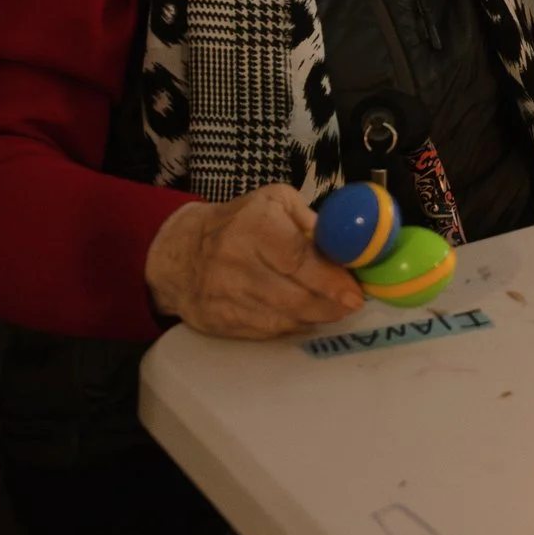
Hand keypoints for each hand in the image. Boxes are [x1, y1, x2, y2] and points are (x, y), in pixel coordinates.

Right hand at [144, 186, 364, 339]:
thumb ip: (311, 222)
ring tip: (334, 310)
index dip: (329, 279)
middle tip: (352, 304)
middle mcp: (236, 262)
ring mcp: (224, 296)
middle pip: (293, 296)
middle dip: (330, 304)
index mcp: (254, 226)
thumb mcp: (275, 202)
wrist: (178, 251)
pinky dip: (290, 327)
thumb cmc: (238, 222)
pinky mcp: (218, 322)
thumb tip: (347, 249)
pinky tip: (304, 318)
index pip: (297, 259)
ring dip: (315, 318)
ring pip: (282, 319)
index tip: (354, 292)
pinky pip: (264, 332)